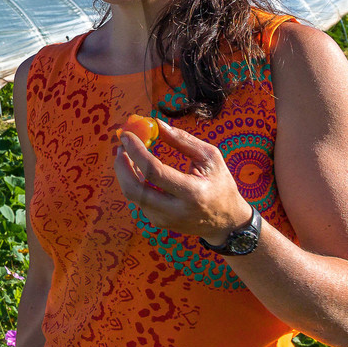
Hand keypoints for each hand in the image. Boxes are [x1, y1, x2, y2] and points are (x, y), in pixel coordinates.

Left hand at [113, 121, 253, 243]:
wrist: (226, 221)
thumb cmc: (220, 184)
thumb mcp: (209, 157)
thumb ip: (182, 140)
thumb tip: (156, 124)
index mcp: (192, 192)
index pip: (154, 172)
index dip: (136, 152)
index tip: (126, 135)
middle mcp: (175, 210)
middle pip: (134, 189)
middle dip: (122, 165)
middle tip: (121, 146)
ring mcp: (164, 220)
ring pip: (132, 195)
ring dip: (125, 172)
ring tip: (127, 154)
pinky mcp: (158, 222)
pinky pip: (138, 200)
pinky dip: (133, 182)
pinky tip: (137, 170)